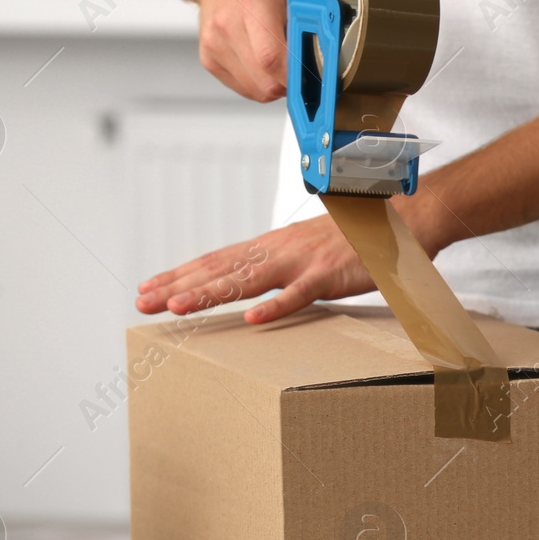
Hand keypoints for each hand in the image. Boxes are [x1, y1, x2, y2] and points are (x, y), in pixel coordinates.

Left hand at [135, 215, 374, 324]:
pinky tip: (254, 319)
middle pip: (219, 268)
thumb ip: (275, 264)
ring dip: (211, 294)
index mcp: (269, 245)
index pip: (214, 259)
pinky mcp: (329, 275)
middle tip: (142, 300)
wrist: (396, 219)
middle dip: (178, 285)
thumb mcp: (304, 250)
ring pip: (248, 279)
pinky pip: (300, 294)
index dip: (178, 274)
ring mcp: (301, 262)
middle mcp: (277, 250)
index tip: (147, 286)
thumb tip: (247, 278)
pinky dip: (277, 306)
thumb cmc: (351, 238)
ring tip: (178, 308)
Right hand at [192, 0, 315, 101]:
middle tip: (303, 70)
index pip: (272, 58)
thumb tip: (339, 44)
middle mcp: (228, 24)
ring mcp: (214, 43)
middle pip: (264, 81)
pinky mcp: (208, 57)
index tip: (314, 79)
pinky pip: (243, 87)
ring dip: (276, 84)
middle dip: (291, 84)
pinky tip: (263, 61)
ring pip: (256, 90)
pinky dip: (259, 82)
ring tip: (282, 59)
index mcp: (253, 2)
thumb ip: (318, 14)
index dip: (296, 77)